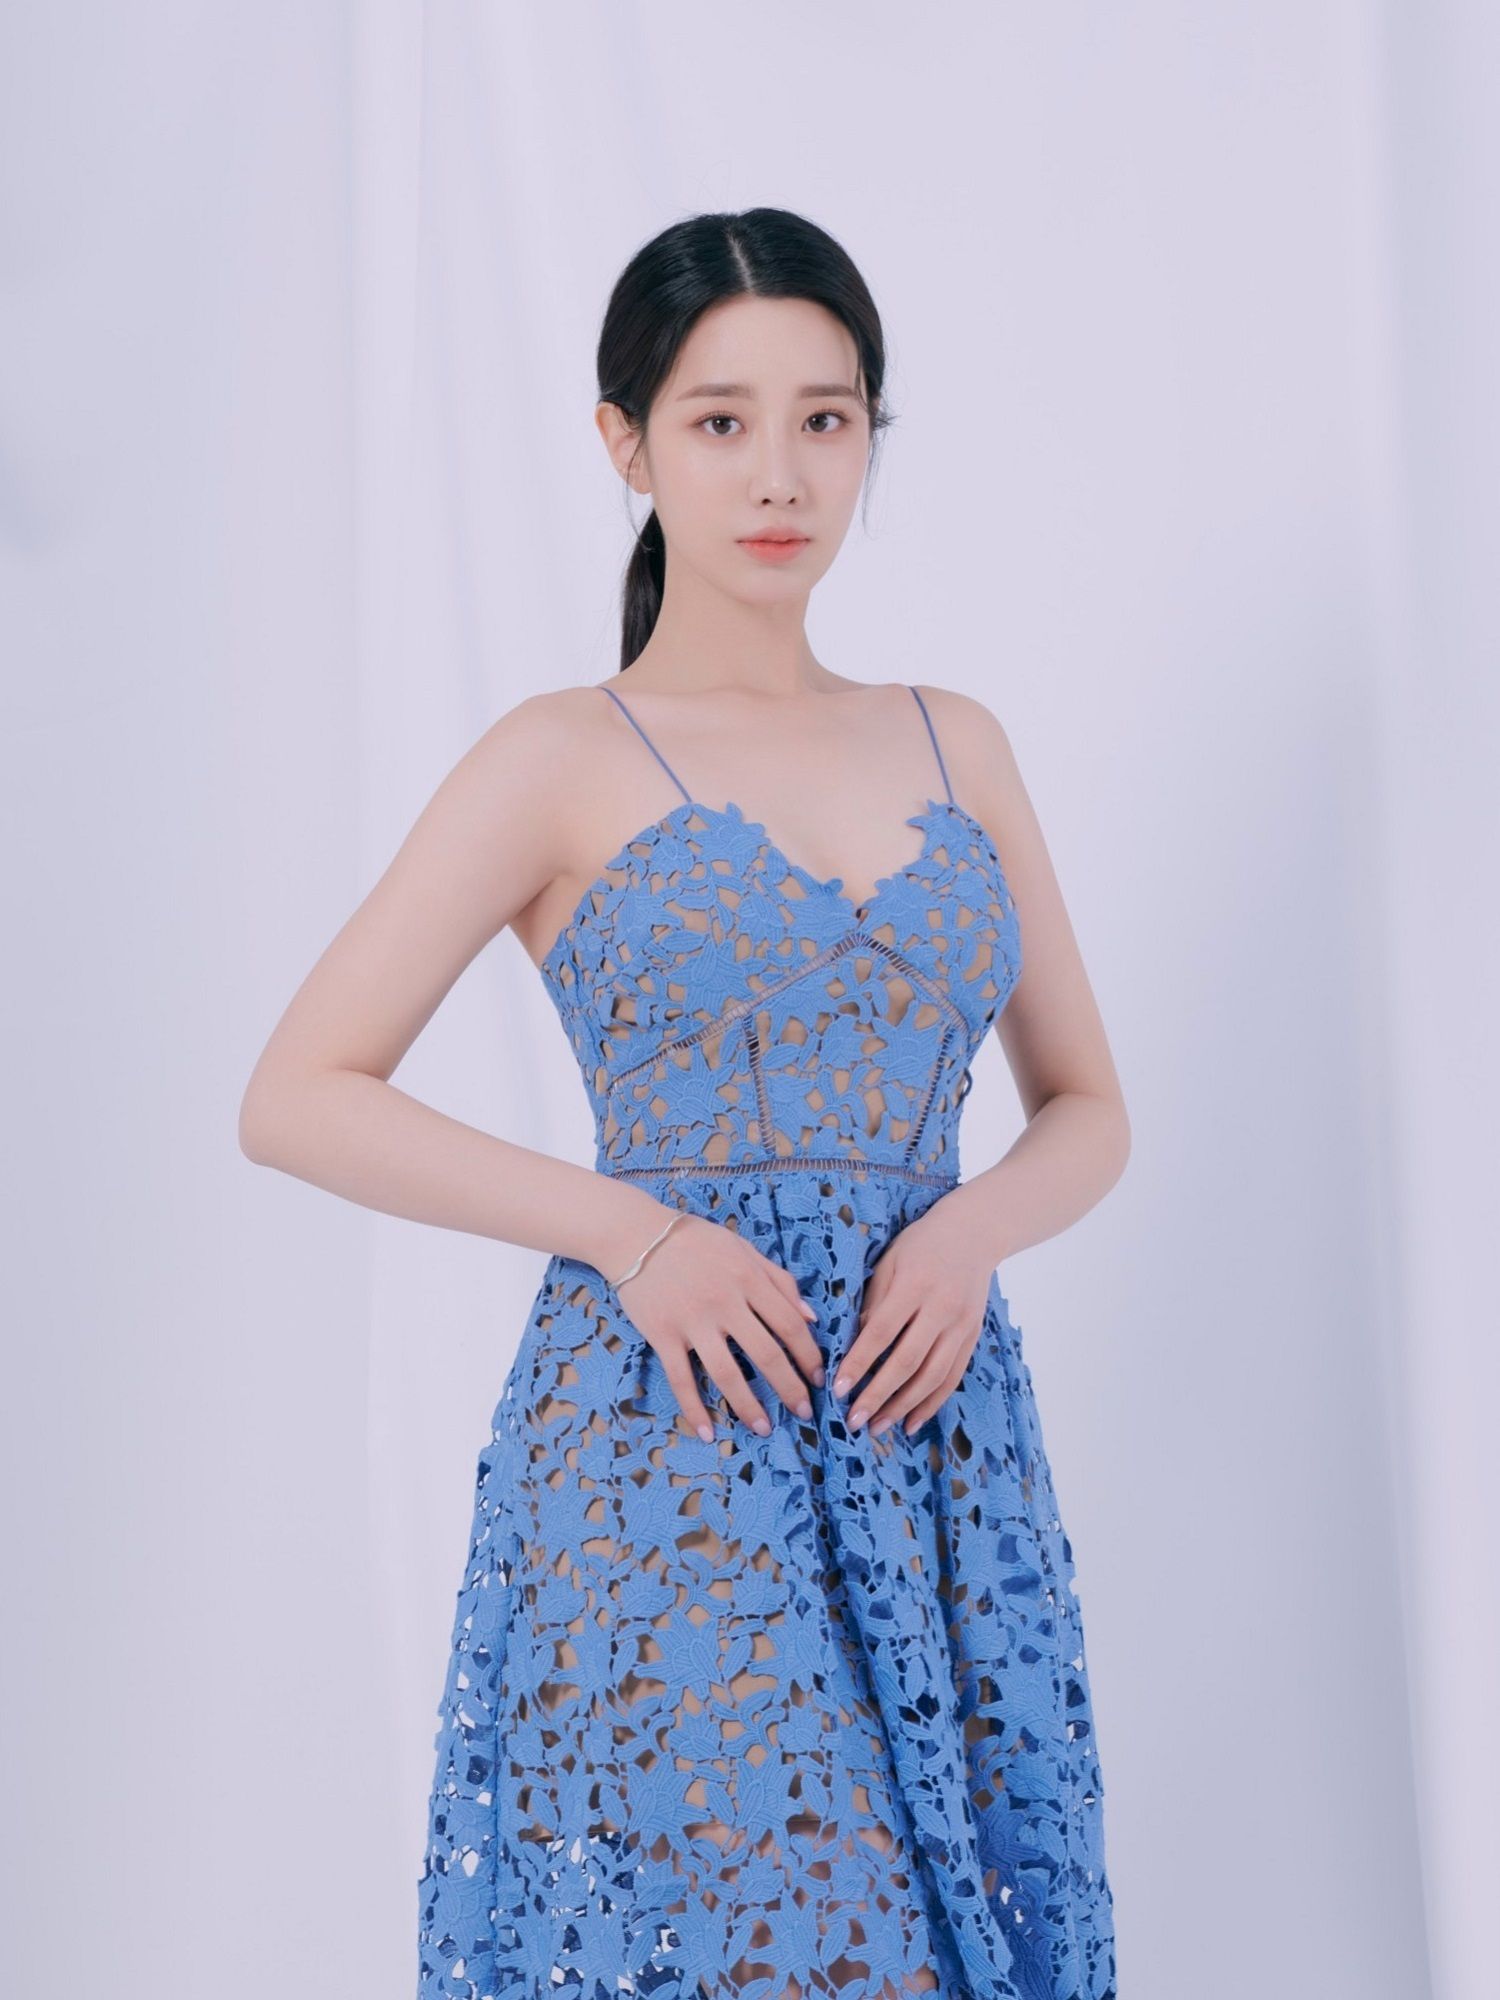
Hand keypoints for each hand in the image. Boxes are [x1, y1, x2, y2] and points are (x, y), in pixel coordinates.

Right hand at [611, 1213, 823, 1441]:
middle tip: (804, 1412)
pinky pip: (681, 1379)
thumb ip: (779, 1280)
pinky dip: (694, 1409)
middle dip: (789, 1388)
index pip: (789, 1325)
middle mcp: (724, 1302)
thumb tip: (810, 1317)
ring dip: (748, 1406)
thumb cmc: (695, 1241)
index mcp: (748, 1279)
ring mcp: (692, 1321)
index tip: (818, 1378)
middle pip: (765, 1354)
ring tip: (764, 1429)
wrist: (637, 1236)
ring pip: (726, 1373)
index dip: (808, 1355)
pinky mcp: (662, 1335)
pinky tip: (707, 1432)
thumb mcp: (744, 1249)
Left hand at [832, 1200, 994, 1436]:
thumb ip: (874, 1303)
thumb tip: (855, 1346)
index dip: (859, 1363)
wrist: (974, 1233)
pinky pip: (952, 1377)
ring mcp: (962, 1325)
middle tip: (854, 1420)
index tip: (837, 1388)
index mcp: (915, 1284)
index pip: (881, 1332)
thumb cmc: (921, 1245)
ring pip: (932, 1376)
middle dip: (878, 1395)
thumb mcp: (889, 1262)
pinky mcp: (973, 1337)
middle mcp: (942, 1308)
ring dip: (903, 1406)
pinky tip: (910, 1421)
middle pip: (908, 1361)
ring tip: (878, 1427)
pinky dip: (931, 1403)